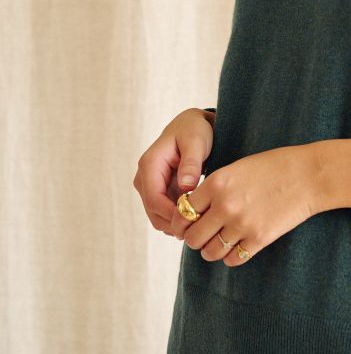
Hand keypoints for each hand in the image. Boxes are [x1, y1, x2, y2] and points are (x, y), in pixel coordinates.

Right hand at [133, 108, 213, 235]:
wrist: (192, 125)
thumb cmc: (195, 130)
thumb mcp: (196, 141)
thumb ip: (190, 163)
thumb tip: (186, 186)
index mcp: (149, 165)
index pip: (154, 199)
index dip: (171, 214)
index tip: (193, 221)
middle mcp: (144, 177)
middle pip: (153, 212)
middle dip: (175, 223)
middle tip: (200, 228)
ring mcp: (150, 186)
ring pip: (158, 216)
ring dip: (177, 223)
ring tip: (201, 224)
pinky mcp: (158, 192)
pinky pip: (165, 212)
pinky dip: (179, 219)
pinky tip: (198, 218)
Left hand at [167, 144, 319, 266]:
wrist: (309, 175)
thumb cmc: (275, 166)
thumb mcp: (238, 167)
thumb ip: (214, 186)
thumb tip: (193, 208)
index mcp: (216, 182)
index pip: (182, 212)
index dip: (181, 221)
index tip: (186, 224)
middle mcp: (224, 205)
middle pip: (192, 237)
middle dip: (194, 239)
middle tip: (202, 236)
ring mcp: (241, 224)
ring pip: (210, 252)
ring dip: (210, 250)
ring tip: (218, 244)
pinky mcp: (259, 239)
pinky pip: (232, 259)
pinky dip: (231, 257)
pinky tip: (237, 247)